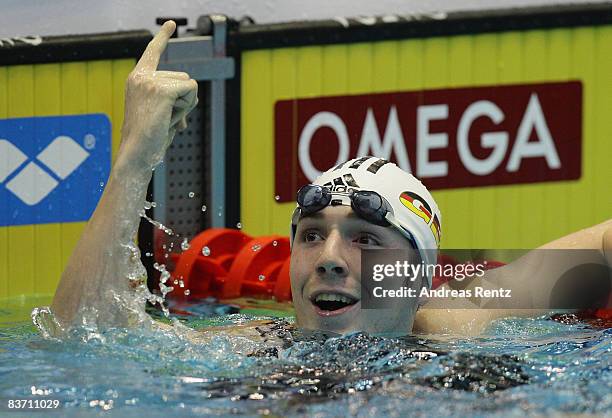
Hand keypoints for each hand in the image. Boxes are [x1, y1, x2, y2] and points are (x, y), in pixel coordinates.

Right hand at [119, 20, 197, 169]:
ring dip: (185, 105)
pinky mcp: (161, 89)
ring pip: (189, 85)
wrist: (137, 153)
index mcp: (137, 78)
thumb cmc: (148, 139)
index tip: (172, 23)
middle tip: (164, 119)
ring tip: (165, 120)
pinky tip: (169, 118)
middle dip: (183, 101)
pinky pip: (191, 90)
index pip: (152, 52)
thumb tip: (193, 93)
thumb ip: (173, 99)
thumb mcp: (161, 113)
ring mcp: (150, 81)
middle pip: (184, 77)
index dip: (163, 37)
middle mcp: (141, 75)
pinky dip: (188, 106)